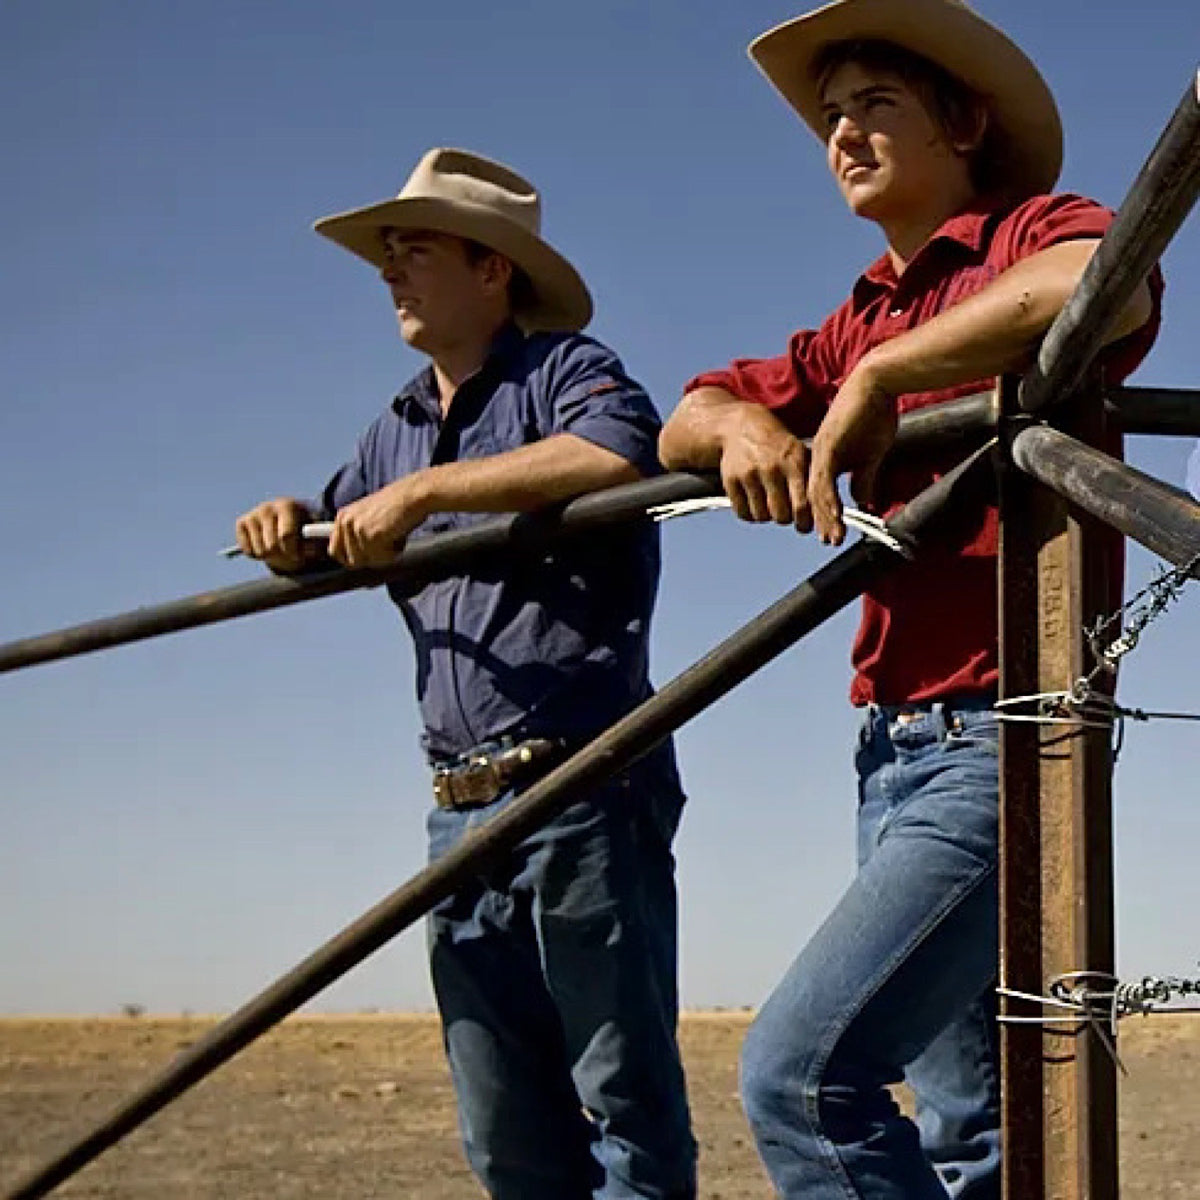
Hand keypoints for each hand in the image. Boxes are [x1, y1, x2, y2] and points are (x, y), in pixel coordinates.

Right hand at [235, 498, 312, 571]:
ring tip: (279, 549)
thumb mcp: (313, 534)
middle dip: (282, 555)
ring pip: (260, 551)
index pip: (286, 535)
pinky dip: (257, 555)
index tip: (298, 556)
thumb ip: (314, 542)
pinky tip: (266, 546)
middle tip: (289, 555)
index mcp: (287, 506)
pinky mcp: (241, 523)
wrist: (288, 517)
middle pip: (272, 546)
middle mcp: (267, 507)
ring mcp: (253, 514)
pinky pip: (248, 551)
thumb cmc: (303, 527)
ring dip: (271, 557)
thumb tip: (310, 551)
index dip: (293, 551)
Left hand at [328, 476, 429, 567]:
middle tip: (386, 545)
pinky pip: (382, 558)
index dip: (350, 559)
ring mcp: (358, 529)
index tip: (365, 560)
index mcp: (342, 516)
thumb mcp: (369, 516)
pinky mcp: (371, 536)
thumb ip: (358, 534)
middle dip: (371, 558)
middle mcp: (346, 522)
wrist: (413, 494)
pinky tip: (400, 536)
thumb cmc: (398, 505)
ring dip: (384, 555)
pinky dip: (394, 553)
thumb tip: (355, 559)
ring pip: (368, 561)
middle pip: (352, 561)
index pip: (334, 551)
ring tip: (395, 537)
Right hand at [719, 406, 813, 530]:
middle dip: (785, 518)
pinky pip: (743, 513)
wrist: (741, 426)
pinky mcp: (730, 480)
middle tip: (785, 512)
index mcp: (794, 462)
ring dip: (767, 515)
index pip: (802, 505)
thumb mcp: (800, 454)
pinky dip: (750, 513)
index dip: (804, 522)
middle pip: (781, 515)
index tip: (804, 525)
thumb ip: (812, 481)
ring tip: (769, 503)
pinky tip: (755, 501)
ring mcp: (748, 474)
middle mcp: (771, 467)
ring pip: (762, 516)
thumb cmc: (778, 446)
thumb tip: (825, 513)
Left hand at [809, 362, 897, 544]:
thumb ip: (863, 476)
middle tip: (829, 541)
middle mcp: (817, 456)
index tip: (831, 533)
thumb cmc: (874, 414)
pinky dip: (829, 499)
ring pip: (816, 492)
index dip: (825, 514)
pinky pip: (825, 479)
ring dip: (825, 516)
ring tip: (832, 536)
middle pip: (813, 496)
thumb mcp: (871, 454)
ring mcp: (821, 451)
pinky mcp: (829, 445)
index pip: (820, 493)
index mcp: (825, 459)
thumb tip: (861, 499)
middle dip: (822, 521)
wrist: (877, 383)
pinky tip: (834, 515)